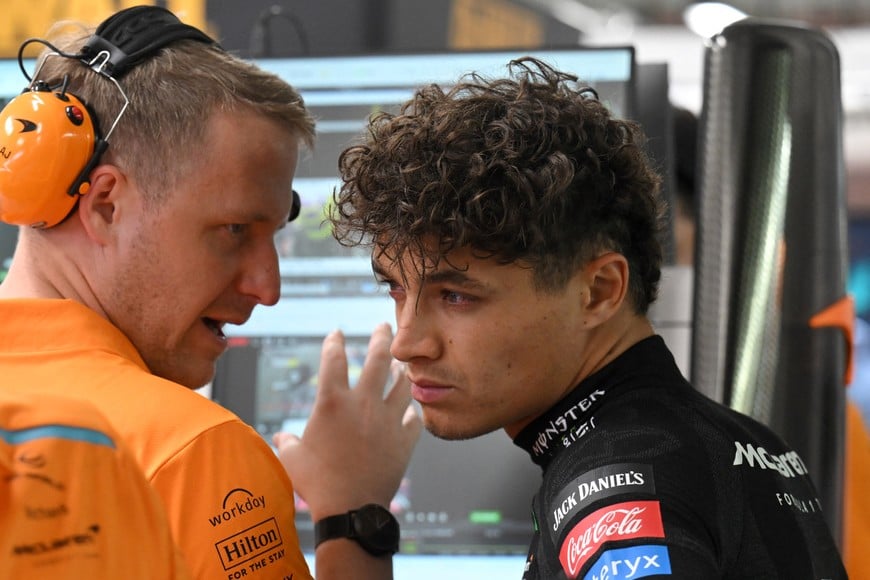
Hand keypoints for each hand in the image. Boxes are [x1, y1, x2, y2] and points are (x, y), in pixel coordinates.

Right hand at [274, 323, 421, 519]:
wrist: (351, 510)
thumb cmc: (316, 484)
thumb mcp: (292, 460)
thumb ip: (288, 444)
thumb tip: (281, 440)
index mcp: (332, 402)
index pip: (333, 359)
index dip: (334, 342)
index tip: (336, 333)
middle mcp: (363, 404)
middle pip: (378, 359)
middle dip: (382, 337)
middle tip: (384, 325)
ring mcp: (388, 420)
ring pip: (402, 384)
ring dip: (402, 372)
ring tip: (402, 364)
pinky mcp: (404, 440)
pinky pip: (413, 418)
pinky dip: (412, 412)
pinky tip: (410, 410)